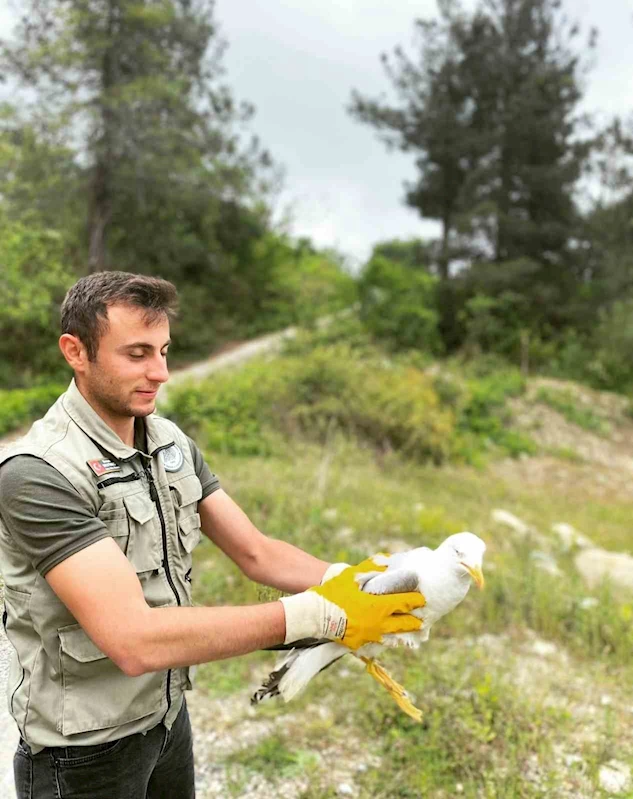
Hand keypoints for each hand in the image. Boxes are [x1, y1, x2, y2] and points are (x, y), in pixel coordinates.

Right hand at [280, 555, 423, 649]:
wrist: (315, 615)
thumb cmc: (334, 593)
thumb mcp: (351, 577)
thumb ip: (370, 569)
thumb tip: (384, 562)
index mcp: (379, 605)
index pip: (405, 602)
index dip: (416, 600)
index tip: (423, 598)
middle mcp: (379, 623)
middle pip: (404, 624)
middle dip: (415, 621)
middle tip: (423, 618)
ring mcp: (371, 636)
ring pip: (394, 636)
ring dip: (403, 632)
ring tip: (409, 629)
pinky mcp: (360, 644)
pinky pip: (378, 642)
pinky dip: (385, 638)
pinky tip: (388, 637)